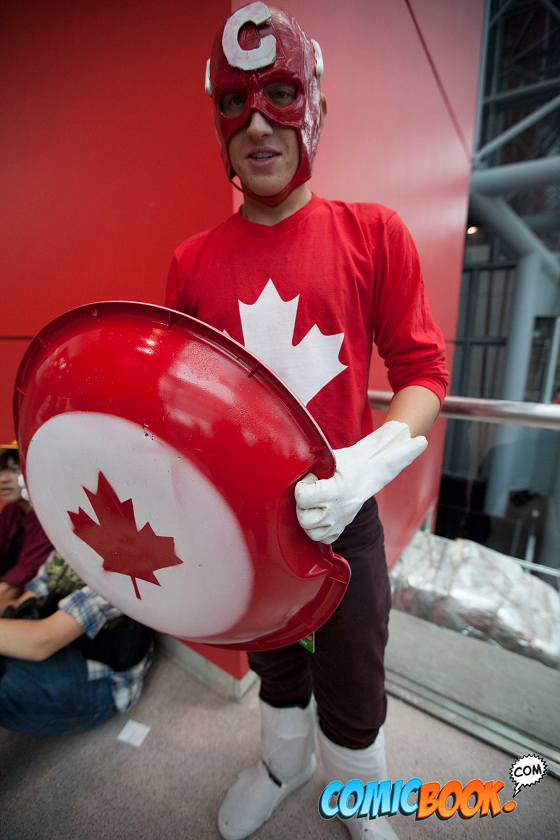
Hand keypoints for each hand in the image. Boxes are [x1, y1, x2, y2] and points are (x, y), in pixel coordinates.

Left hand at [294, 421, 426, 543]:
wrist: (370, 474)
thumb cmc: (354, 461)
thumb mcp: (349, 452)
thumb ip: (372, 448)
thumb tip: (422, 441)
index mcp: (338, 488)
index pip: (304, 497)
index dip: (301, 489)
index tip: (309, 480)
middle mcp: (339, 508)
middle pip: (305, 519)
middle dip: (302, 506)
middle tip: (310, 492)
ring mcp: (340, 520)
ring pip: (311, 531)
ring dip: (308, 518)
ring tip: (314, 504)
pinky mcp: (340, 528)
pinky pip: (322, 539)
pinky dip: (318, 530)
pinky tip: (321, 515)